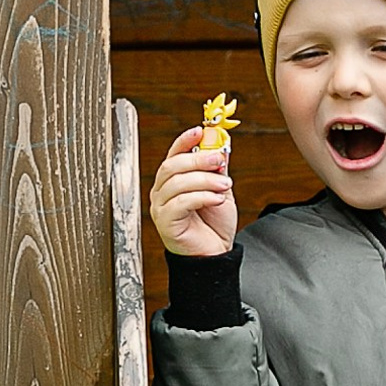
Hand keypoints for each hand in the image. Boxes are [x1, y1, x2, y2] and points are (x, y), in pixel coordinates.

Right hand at [149, 130, 236, 257]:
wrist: (214, 253)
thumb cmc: (213, 225)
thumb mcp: (220, 190)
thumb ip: (217, 169)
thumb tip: (221, 146)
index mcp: (172, 182)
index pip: (173, 155)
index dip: (184, 141)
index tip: (200, 131)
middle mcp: (162, 193)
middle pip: (172, 166)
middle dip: (198, 159)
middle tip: (219, 160)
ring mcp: (160, 208)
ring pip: (177, 183)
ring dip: (205, 180)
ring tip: (225, 186)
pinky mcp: (165, 222)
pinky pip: (181, 202)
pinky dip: (202, 196)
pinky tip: (217, 199)